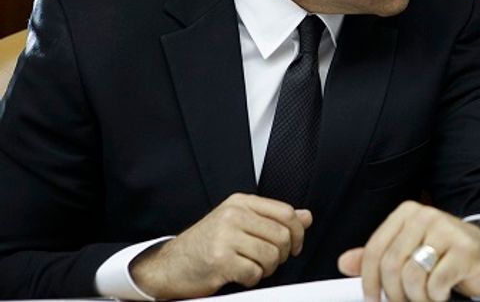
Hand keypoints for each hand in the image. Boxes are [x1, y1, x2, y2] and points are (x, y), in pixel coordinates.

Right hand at [130, 193, 312, 298]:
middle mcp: (233, 215)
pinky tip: (240, 275)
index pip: (286, 212)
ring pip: (271, 255)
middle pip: (282, 235)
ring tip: (253, 268)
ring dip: (267, 269)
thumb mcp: (240, 223)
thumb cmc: (207, 244)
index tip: (294, 246)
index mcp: (241, 202)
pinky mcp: (220, 260)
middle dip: (282, 255)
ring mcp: (225, 236)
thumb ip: (273, 219)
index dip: (298, 232)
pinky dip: (252, 279)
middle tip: (269, 261)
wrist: (170, 265)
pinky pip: (254, 273)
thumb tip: (306, 217)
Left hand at [337, 200, 479, 301]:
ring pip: (412, 276)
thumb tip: (344, 262)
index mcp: (407, 213)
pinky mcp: (465, 250)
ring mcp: (447, 231)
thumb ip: (378, 257)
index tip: (371, 298)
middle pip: (391, 265)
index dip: (368, 280)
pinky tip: (441, 293)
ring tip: (425, 297)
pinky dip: (435, 297)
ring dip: (416, 297)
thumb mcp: (408, 253)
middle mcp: (426, 216)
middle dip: (394, 294)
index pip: (375, 250)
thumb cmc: (445, 255)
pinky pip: (436, 283)